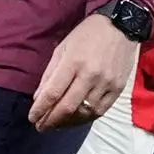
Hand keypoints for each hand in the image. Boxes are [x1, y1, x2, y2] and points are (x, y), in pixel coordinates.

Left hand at [29, 14, 137, 130]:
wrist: (121, 26)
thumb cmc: (87, 35)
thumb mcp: (62, 48)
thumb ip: (50, 74)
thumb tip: (39, 98)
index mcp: (73, 62)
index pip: (53, 93)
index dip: (40, 109)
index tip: (32, 118)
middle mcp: (90, 75)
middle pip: (67, 107)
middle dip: (51, 121)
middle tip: (41, 127)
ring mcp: (106, 84)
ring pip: (84, 113)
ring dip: (67, 123)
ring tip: (56, 125)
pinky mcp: (118, 89)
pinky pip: (100, 111)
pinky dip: (85, 119)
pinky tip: (75, 120)